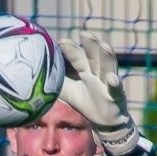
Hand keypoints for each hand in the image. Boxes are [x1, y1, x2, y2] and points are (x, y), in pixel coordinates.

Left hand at [58, 32, 139, 155]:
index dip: (71, 49)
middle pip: (95, 56)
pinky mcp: (116, 97)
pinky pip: (116, 90)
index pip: (78, 57)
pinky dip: (115, 84)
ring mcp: (108, 84)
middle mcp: (98, 74)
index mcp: (86, 71)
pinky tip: (112, 78)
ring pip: (108, 66)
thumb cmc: (87, 103)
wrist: (105, 122)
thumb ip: (58, 81)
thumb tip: (40, 73)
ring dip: (106, 56)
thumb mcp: (69, 91)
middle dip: (91, 44)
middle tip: (84, 33)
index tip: (60, 41)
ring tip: (103, 44)